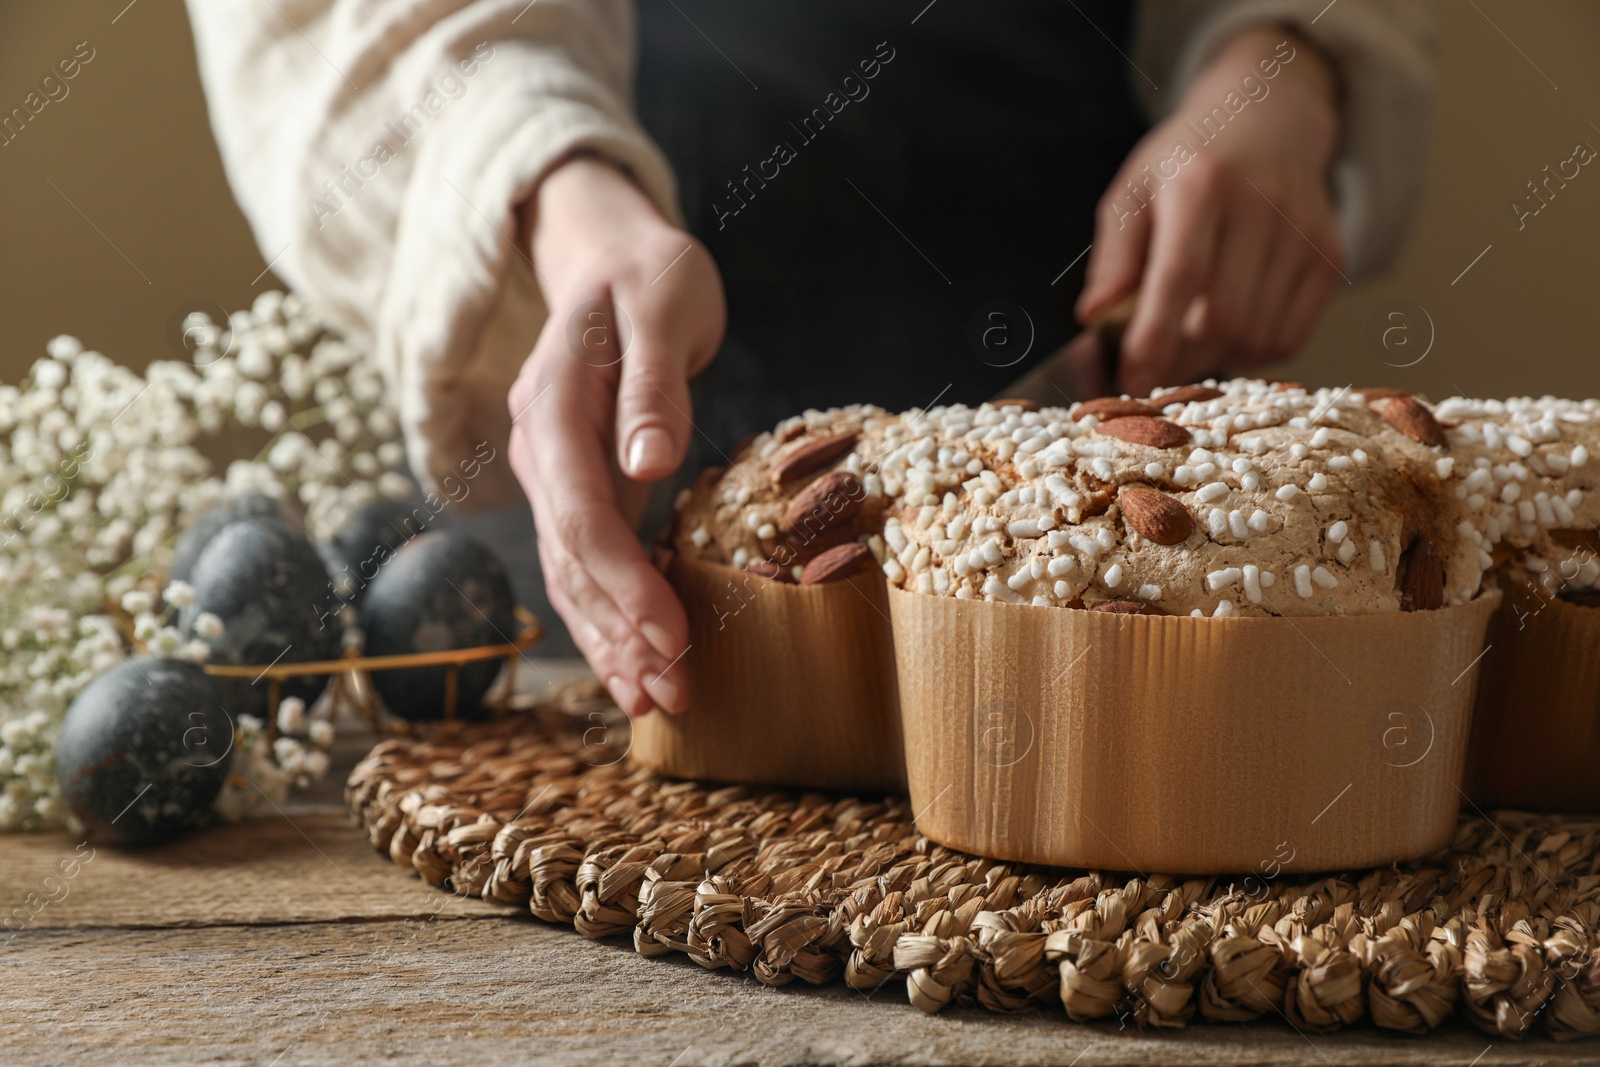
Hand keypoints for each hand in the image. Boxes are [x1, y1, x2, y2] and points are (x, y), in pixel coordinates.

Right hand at [507, 156, 725, 716]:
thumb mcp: (663, 304)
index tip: (672, 638)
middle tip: (674, 695)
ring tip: (653, 701)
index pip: (581, 513)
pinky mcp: (577, 484)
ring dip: (610, 639)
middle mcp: (540, 447)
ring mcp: (552, 470)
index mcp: (552, 402)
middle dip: (620, 632)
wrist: (612, 253)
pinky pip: (584, 560)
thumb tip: (647, 465)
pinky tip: (635, 660)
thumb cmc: (648, 273)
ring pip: (569, 572)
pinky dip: (608, 613)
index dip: (623, 583)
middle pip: (570, 559)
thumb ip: (651, 385)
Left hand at [1075, 26, 1343, 396]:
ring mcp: (1304, 233)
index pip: (1179, 279)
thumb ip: (1112, 255)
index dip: (1152, 340)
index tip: (1128, 382)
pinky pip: (1288, 338)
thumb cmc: (1188, 161)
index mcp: (1202, 185)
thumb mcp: (1135, 189)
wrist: (1270, 118)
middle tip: (1152, 372)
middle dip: (1178, 363)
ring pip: (1256, 337)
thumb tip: (1092, 318)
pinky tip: (1227, 336)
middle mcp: (1261, 206)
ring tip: (1185, 348)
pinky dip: (1250, 355)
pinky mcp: (1330, 257)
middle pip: (1221, 319)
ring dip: (1212, 362)